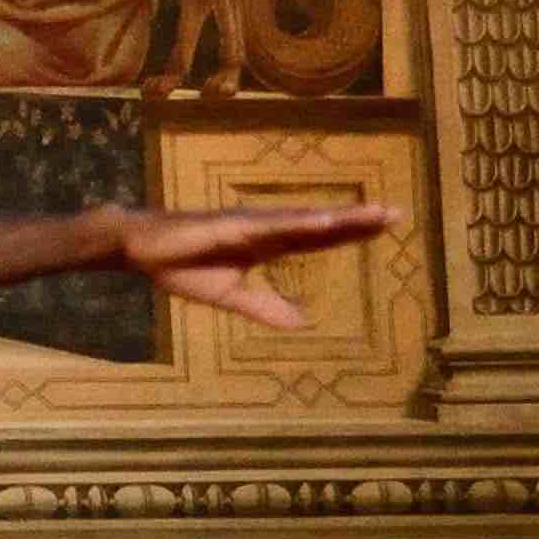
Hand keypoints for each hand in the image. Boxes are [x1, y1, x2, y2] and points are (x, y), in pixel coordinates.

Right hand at [112, 201, 398, 321]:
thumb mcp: (230, 296)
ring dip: (340, 217)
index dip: (350, 233)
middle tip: (397, 214)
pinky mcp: (232, 226)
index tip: (385, 226)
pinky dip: (300, 224)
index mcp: (267, 244)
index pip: (318, 240)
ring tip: (374, 214)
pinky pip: (272, 226)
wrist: (141, 248)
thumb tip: (301, 323)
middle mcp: (266, 228)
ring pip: (305, 221)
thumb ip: (265, 307)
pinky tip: (325, 221)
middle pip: (321, 225)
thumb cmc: (181, 266)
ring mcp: (251, 224)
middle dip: (358, 220)